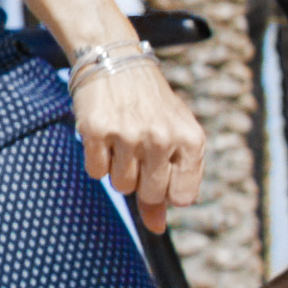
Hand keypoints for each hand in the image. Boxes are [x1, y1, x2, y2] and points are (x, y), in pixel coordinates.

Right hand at [74, 60, 205, 232]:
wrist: (115, 60)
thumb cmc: (149, 105)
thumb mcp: (172, 137)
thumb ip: (171, 182)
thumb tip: (157, 228)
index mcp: (191, 140)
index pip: (182, 197)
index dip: (168, 190)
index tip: (160, 170)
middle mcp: (163, 138)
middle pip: (150, 194)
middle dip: (141, 180)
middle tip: (138, 150)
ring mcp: (129, 134)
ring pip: (120, 186)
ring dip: (117, 169)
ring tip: (121, 138)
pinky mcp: (97, 130)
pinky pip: (95, 172)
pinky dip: (97, 159)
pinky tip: (104, 134)